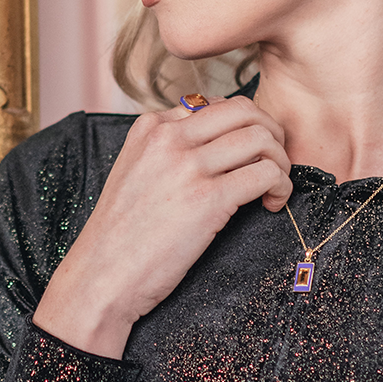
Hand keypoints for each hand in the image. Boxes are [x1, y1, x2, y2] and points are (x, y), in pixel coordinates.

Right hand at [35, 97, 290, 357]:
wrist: (102, 276)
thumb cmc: (120, 234)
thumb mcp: (134, 172)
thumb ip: (166, 150)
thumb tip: (217, 145)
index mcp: (149, 127)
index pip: (214, 105)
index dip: (240, 127)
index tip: (247, 153)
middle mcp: (169, 137)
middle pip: (244, 110)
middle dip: (270, 133)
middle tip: (273, 161)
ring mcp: (188, 165)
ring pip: (261, 137)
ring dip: (280, 160)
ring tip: (274, 187)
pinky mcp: (208, 198)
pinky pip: (266, 173)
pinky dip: (280, 186)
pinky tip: (271, 204)